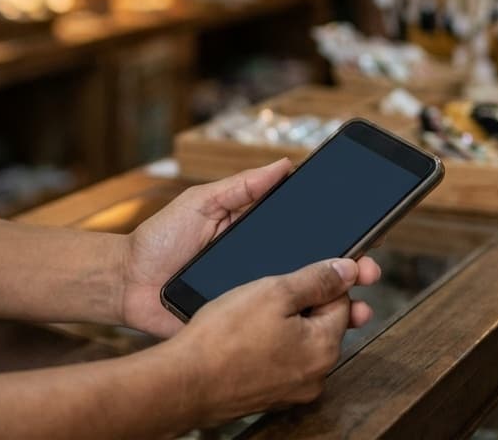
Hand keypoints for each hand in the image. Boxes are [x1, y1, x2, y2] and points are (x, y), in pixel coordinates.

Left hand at [119, 158, 380, 336]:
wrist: (126, 282)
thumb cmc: (161, 238)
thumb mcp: (203, 202)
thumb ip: (242, 186)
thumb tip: (285, 164)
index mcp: (254, 235)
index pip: (302, 233)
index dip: (333, 234)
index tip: (364, 229)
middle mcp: (259, 267)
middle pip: (310, 269)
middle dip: (346, 271)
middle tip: (370, 269)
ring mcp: (252, 299)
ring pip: (301, 303)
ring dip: (335, 305)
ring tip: (360, 304)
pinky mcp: (239, 325)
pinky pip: (273, 330)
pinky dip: (301, 332)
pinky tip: (325, 332)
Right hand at [162, 257, 363, 425]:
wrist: (186, 379)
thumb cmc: (225, 337)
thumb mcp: (274, 292)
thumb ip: (317, 280)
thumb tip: (350, 270)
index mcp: (324, 348)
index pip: (342, 302)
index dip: (327, 279)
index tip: (311, 265)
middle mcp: (315, 375)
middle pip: (324, 323)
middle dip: (306, 300)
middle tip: (276, 286)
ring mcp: (292, 389)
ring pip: (301, 341)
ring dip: (287, 321)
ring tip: (255, 308)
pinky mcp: (269, 394)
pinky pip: (281, 359)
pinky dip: (272, 342)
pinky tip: (248, 331)